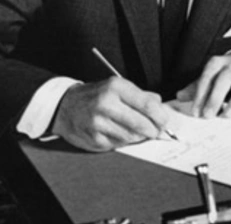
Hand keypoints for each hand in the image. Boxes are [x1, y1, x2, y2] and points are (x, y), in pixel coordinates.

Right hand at [50, 77, 172, 151]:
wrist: (65, 106)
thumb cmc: (96, 96)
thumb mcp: (117, 87)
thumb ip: (141, 96)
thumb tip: (161, 107)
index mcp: (115, 87)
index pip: (147, 104)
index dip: (160, 116)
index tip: (165, 121)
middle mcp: (106, 104)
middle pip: (141, 124)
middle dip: (153, 130)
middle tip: (157, 131)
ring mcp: (98, 123)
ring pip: (131, 137)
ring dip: (139, 137)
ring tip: (138, 132)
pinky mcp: (94, 138)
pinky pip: (119, 144)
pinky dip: (124, 141)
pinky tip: (120, 134)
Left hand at [176, 53, 230, 118]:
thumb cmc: (224, 74)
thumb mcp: (209, 77)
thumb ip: (195, 88)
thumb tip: (179, 96)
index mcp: (217, 62)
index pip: (207, 77)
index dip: (201, 95)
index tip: (196, 112)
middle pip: (225, 79)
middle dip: (216, 98)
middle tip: (209, 115)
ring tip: (228, 115)